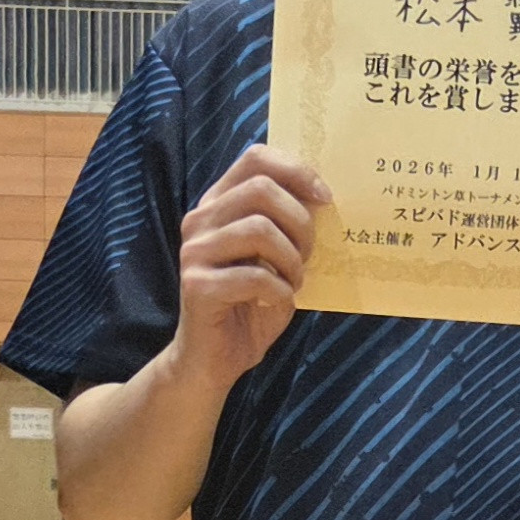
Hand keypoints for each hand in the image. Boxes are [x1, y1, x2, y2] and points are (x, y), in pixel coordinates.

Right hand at [177, 146, 327, 388]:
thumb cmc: (251, 306)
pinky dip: (279, 291)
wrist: (215, 360)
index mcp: (218, 204)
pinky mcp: (196, 285)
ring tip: (292, 282)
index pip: (255, 159)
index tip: (325, 197)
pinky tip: (277, 302)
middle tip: (308, 254)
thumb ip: (288, 224)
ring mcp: (194, 252)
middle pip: (260, 189)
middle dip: (299, 221)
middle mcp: (200, 221)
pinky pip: (254, 276)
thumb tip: (322, 195)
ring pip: (258, 229)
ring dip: (291, 260)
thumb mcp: (275, 257)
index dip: (296, 170)